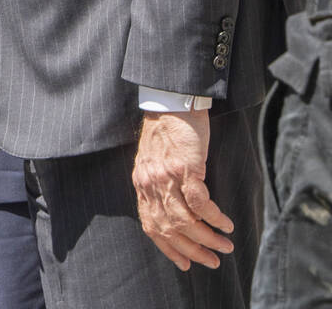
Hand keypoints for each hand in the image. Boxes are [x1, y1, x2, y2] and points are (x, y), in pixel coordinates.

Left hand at [134, 108, 232, 271]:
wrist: (171, 103)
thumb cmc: (167, 133)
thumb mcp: (154, 163)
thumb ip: (158, 187)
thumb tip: (173, 214)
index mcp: (141, 184)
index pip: (150, 225)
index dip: (168, 248)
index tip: (185, 265)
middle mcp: (150, 183)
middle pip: (169, 228)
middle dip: (192, 250)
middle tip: (212, 261)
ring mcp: (166, 176)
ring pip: (186, 220)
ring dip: (208, 238)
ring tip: (224, 246)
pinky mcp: (186, 167)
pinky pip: (200, 202)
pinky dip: (214, 218)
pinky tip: (226, 224)